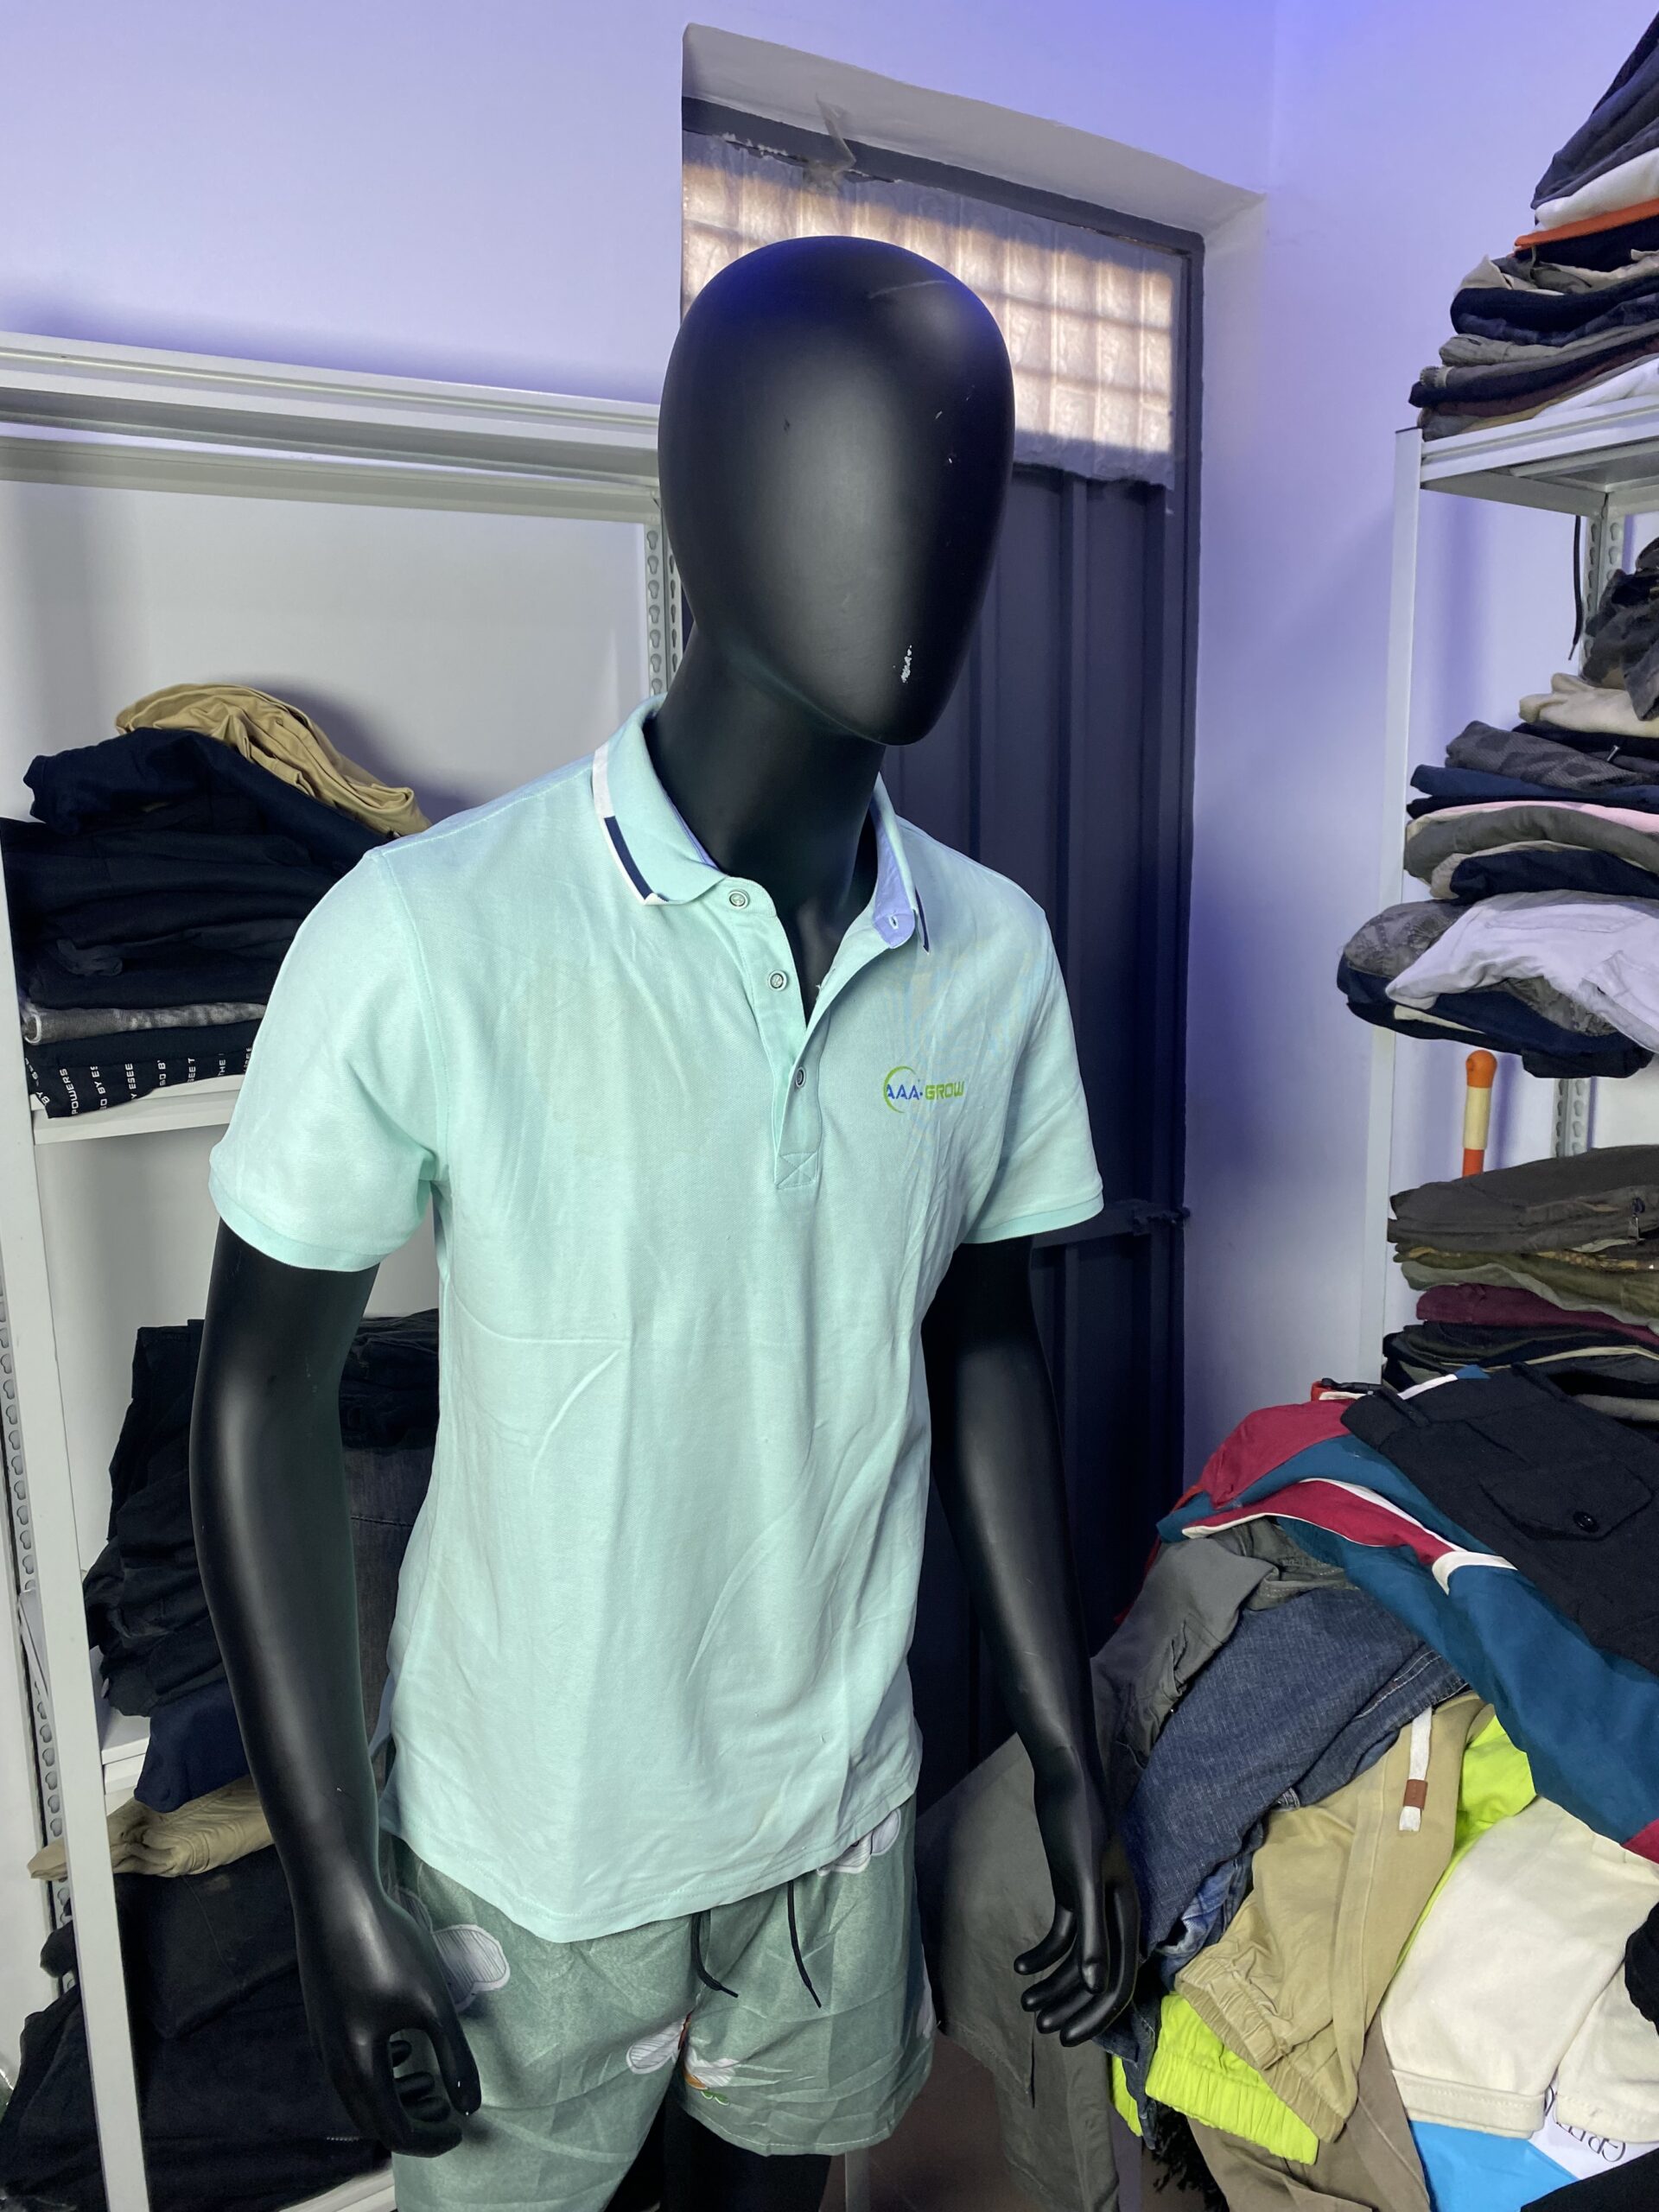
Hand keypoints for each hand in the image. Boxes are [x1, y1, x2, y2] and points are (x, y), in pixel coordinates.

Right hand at [293, 1869, 481, 2155]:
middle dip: (410, 2123)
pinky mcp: (323, 2012)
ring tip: (427, 2082)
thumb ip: (454, 2057)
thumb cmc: (388, 1946)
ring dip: (393, 2096)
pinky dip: (379, 2070)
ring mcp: (322, 2035)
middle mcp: (332, 2060)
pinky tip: (403, 2046)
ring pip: (357, 2090)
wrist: (336, 1895)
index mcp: (358, 2067)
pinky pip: (350, 2062)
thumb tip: (469, 2106)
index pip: (394, 2129)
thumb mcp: (432, 2002)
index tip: (459, 2131)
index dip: (429, 2138)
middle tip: (445, 2111)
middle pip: (370, 2118)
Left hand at [1016, 1764, 1139, 2043]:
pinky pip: (1062, 1935)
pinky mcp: (1072, 1890)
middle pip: (1098, 1976)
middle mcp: (1114, 1914)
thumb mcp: (1082, 1880)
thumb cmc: (1077, 1823)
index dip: (1094, 2015)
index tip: (1068, 2038)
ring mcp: (1092, 1903)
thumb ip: (1092, 1933)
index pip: (1118, 1981)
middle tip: (1041, 2027)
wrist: (1065, 1777)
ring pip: (1078, 1959)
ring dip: (1054, 1983)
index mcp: (1125, 1915)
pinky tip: (1019, 1965)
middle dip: (1072, 2005)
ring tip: (1025, 2003)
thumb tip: (1095, 1987)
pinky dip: (1043, 1954)